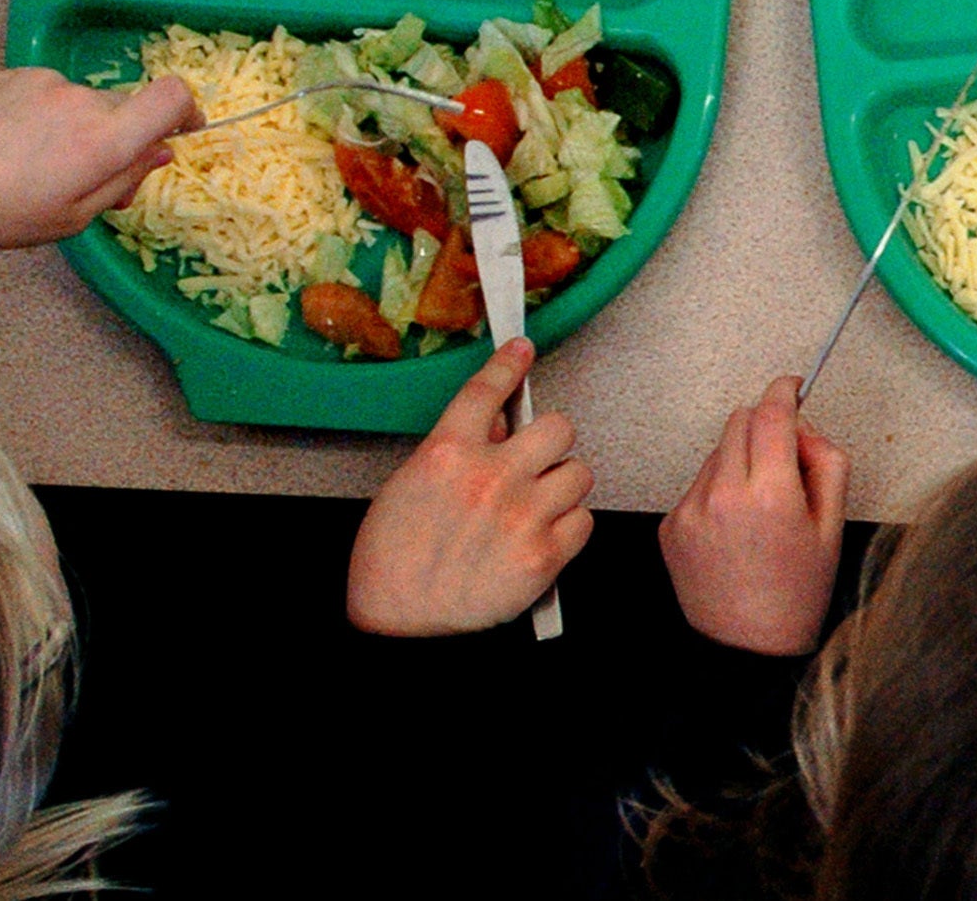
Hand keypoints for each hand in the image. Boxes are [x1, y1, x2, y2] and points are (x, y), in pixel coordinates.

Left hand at [0, 69, 202, 247]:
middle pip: (125, 110)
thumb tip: (159, 151)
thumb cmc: (1, 210)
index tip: (182, 132)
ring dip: (77, 129)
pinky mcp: (17, 73)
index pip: (172, 97)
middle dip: (118, 140)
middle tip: (87, 179)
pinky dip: (46, 117)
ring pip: (85, 104)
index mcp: (105, 139)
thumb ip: (124, 181)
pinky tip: (12, 144)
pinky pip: (51, 95)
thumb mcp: (72, 218)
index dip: (187, 112)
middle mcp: (84, 100)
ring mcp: (49, 82)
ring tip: (36, 164)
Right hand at [347, 341, 594, 635]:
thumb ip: (458, 448)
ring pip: (579, 472)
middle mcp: (490, 477)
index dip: (509, 365)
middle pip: (558, 427)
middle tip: (537, 461)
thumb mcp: (409, 486)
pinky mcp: (544, 555)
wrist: (397, 626)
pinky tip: (542, 537)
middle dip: (550, 443)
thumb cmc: (392, 560)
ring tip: (536, 506)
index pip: (487, 390)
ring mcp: (521, 516)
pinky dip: (569, 527)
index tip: (522, 350)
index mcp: (447, 453)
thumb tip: (499, 423)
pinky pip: (584, 520)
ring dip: (562, 486)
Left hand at [659, 376, 848, 654]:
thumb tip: (802, 427)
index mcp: (770, 494)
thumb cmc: (796, 593)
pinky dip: (718, 491)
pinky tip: (734, 529)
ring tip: (759, 508)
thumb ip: (826, 461)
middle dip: (764, 426)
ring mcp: (690, 510)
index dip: (785, 391)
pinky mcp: (670, 525)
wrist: (747, 649)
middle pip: (740, 420)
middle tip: (785, 460)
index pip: (772, 413)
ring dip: (740, 460)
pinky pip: (698, 484)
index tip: (792, 386)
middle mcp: (723, 495)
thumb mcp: (833, 526)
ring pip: (718, 451)